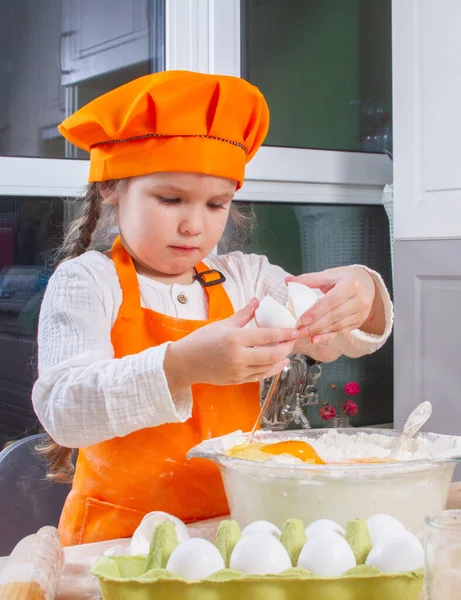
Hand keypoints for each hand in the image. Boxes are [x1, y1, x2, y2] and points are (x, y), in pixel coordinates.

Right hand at [164, 298, 298, 390]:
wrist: (185, 363)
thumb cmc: (202, 340)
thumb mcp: (223, 324)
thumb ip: (243, 314)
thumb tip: (257, 300)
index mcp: (235, 338)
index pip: (267, 336)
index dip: (284, 333)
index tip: (295, 330)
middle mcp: (239, 356)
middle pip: (272, 354)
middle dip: (286, 348)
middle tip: (294, 341)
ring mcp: (238, 371)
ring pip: (268, 367)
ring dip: (281, 359)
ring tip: (288, 351)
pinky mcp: (237, 380)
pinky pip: (260, 376)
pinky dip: (271, 370)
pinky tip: (278, 364)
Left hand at [286, 266, 380, 343]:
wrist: (367, 284)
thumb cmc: (344, 278)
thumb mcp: (329, 275)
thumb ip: (308, 279)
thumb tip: (287, 281)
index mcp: (351, 284)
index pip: (332, 300)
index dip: (317, 311)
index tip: (302, 320)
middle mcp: (360, 300)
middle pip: (335, 315)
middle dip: (315, 325)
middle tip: (298, 331)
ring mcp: (361, 313)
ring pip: (338, 326)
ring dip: (320, 332)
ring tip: (303, 335)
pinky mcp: (359, 322)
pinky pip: (342, 332)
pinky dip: (327, 337)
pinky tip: (315, 339)